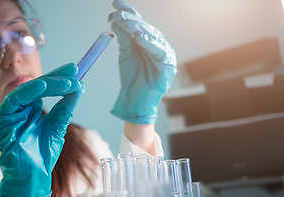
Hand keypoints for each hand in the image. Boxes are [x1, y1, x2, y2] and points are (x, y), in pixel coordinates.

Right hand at [0, 63, 83, 196]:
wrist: (32, 176)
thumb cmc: (42, 154)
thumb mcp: (58, 126)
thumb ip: (65, 107)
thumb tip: (79, 88)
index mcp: (31, 108)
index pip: (46, 87)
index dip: (60, 78)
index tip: (76, 71)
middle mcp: (20, 107)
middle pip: (37, 85)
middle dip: (57, 77)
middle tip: (74, 71)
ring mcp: (11, 112)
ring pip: (28, 90)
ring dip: (48, 83)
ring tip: (67, 81)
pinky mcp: (2, 118)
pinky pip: (14, 100)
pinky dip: (29, 91)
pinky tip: (44, 85)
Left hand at [110, 0, 176, 123]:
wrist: (135, 100)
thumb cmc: (132, 78)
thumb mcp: (125, 54)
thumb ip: (123, 37)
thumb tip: (115, 18)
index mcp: (148, 42)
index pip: (139, 23)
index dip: (128, 12)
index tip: (115, 4)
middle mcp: (158, 45)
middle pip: (146, 28)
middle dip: (131, 19)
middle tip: (117, 14)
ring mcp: (164, 54)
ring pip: (152, 36)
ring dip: (138, 28)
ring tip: (124, 22)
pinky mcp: (168, 65)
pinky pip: (159, 51)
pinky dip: (149, 43)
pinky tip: (138, 37)